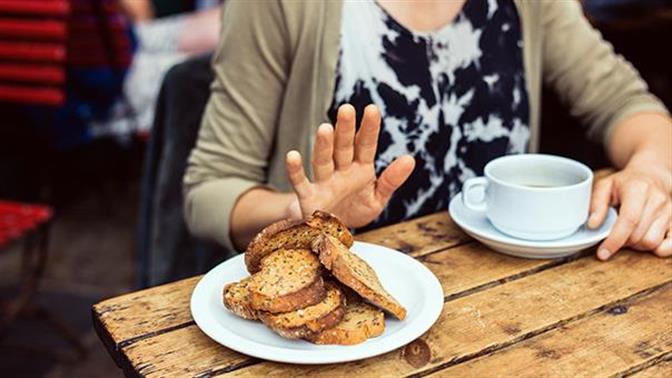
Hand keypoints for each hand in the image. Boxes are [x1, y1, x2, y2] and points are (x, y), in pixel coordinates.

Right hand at [284, 104, 414, 227]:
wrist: (332, 233)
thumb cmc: (355, 210)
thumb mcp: (378, 198)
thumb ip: (391, 180)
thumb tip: (410, 159)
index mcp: (360, 169)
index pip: (365, 145)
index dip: (369, 128)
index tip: (372, 109)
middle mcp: (341, 171)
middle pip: (343, 147)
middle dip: (344, 129)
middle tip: (346, 109)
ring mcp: (324, 182)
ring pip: (323, 161)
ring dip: (323, 146)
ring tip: (325, 128)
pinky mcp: (309, 198)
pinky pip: (300, 182)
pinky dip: (295, 171)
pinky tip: (292, 156)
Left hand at [588, 164, 671, 259]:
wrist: (652, 176)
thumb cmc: (626, 183)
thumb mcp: (605, 186)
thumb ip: (596, 204)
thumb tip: (592, 225)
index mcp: (638, 189)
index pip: (629, 220)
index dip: (615, 239)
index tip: (602, 253)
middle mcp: (658, 200)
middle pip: (639, 235)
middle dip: (622, 242)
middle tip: (614, 235)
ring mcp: (670, 212)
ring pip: (652, 242)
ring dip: (636, 246)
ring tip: (628, 234)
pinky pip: (670, 246)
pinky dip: (656, 249)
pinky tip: (644, 240)